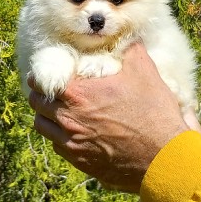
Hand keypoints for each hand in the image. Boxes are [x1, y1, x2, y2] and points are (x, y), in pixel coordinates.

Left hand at [28, 42, 190, 192]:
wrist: (163, 158)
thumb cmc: (154, 114)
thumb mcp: (145, 72)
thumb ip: (131, 50)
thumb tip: (129, 39)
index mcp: (78, 95)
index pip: (41, 82)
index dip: (39, 75)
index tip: (43, 72)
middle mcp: (69, 120)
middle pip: (37, 105)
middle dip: (39, 94)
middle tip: (47, 89)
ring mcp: (73, 144)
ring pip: (43, 128)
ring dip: (46, 116)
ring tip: (55, 110)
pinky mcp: (81, 162)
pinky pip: (58, 146)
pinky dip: (59, 136)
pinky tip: (72, 131)